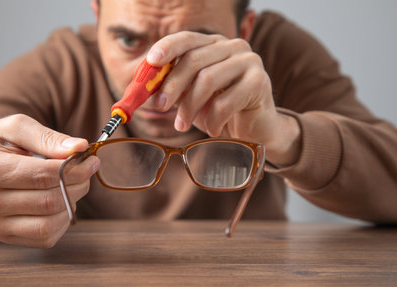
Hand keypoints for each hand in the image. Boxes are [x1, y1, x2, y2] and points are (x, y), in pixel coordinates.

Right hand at [0, 114, 98, 247]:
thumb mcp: (14, 128)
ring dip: (72, 204)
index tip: (91, 160)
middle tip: (85, 170)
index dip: (76, 169)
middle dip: (79, 184)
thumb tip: (79, 147)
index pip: (45, 176)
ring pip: (50, 224)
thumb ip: (47, 137)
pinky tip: (60, 202)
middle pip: (50, 201)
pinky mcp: (4, 236)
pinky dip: (62, 220)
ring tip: (72, 185)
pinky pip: (45, 237)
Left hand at [146, 31, 300, 165]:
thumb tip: (145, 90)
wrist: (254, 130)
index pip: (187, 39)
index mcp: (214, 44)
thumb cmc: (219, 111)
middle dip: (172, 86)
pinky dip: (212, 120)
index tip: (150, 61)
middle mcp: (233, 47)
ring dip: (189, 107)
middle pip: (194, 60)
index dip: (167, 47)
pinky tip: (212, 130)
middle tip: (159, 107)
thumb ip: (172, 88)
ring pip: (207, 80)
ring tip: (183, 125)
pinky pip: (225, 102)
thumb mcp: (191, 97)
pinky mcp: (259, 82)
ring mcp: (249, 62)